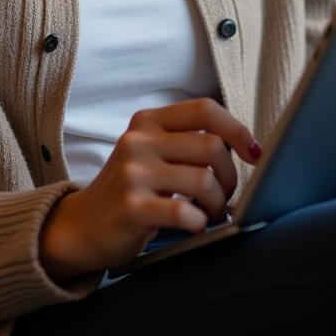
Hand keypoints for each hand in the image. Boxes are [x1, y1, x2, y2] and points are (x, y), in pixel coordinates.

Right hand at [39, 97, 261, 281]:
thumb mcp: (150, 152)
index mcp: (148, 121)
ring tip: (211, 214)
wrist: (82, 225)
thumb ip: (185, 142)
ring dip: (218, 204)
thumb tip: (244, 146)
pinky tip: (194, 226)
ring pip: (204, 180)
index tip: (253, 153)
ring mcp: (133, 172)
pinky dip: (199, 222)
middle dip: (231, 177)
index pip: (204, 109)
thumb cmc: (130, 189)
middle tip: (225, 197)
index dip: (237, 129)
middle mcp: (139, 140)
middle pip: (212, 147)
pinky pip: (185, 211)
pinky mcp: (132, 206)